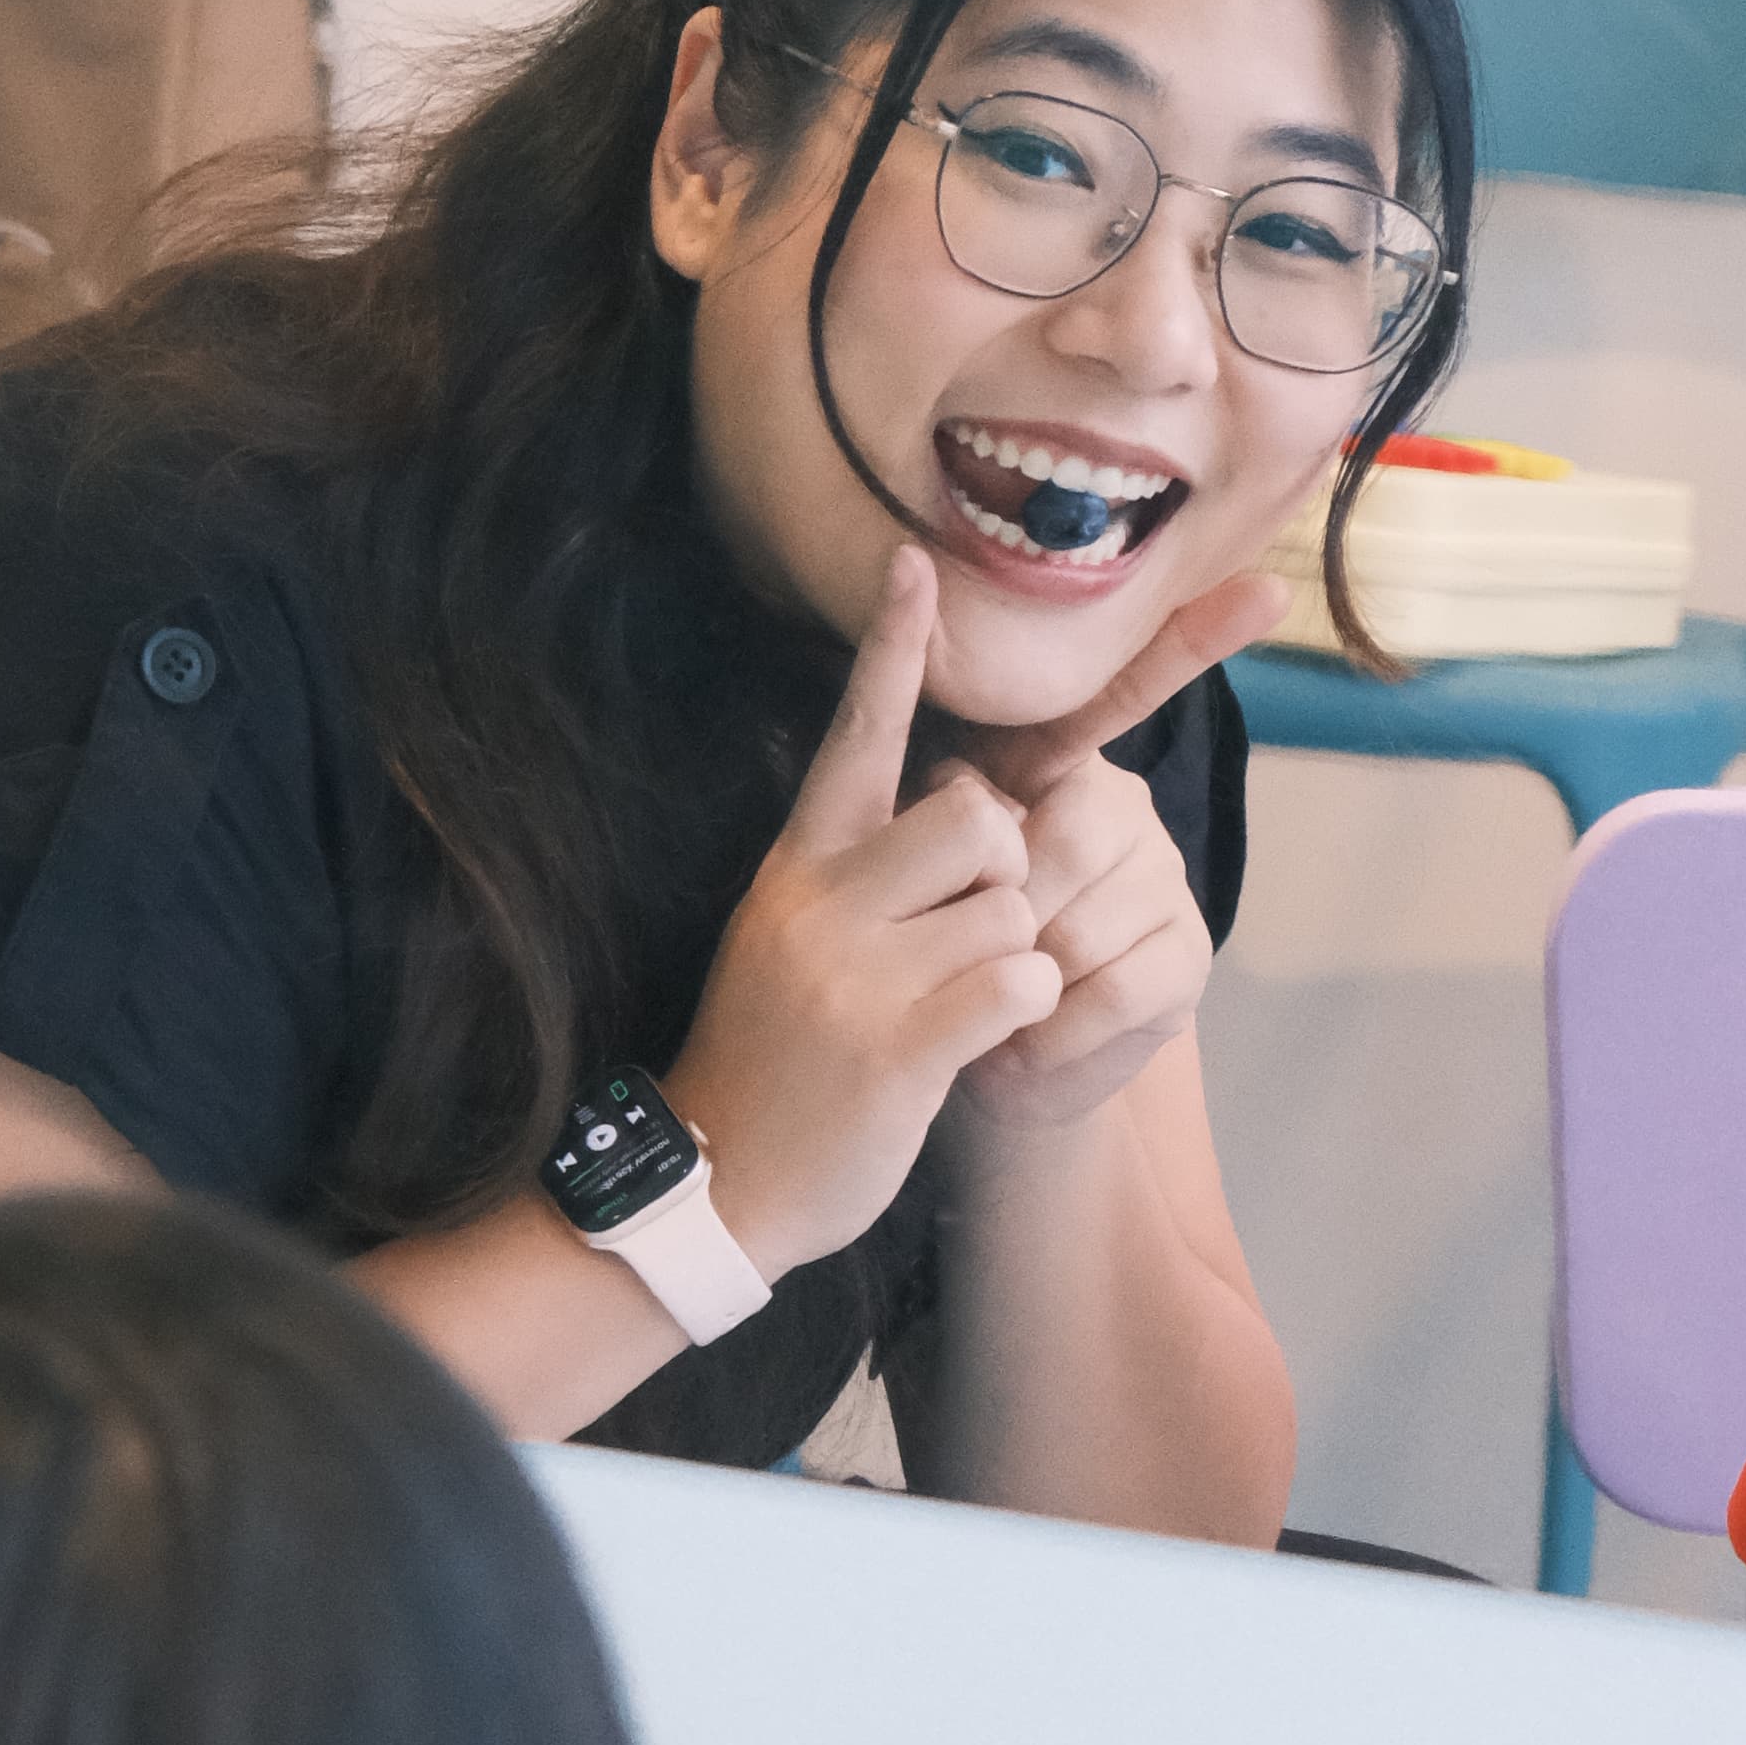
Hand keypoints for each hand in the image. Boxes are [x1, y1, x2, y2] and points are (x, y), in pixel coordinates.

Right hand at [668, 547, 1060, 1278]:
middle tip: (974, 920)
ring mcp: (859, 975)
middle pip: (978, 815)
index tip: (914, 563)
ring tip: (954, 1001)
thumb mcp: (790, 936)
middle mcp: (824, 903)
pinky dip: (1025, 1008)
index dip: (890, 649)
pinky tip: (978, 1039)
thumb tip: (968, 802)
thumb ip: (862, 870)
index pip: (854, 734)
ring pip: (1012, 903)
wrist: (720, 1181)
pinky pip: (1022, 980)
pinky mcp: (901, 1048)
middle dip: (1006, 863)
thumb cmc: (777, 1055)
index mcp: (799, 865)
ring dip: (1012, 952)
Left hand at [949, 559, 1286, 1141]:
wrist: (985, 1068)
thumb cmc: (946, 953)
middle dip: (1003, 905)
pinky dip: (1054, 1030)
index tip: (1264, 591)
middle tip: (960, 950)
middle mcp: (1127, 811)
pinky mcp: (1185, 960)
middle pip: (1073, 832)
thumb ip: (945, 810)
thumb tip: (960, 787)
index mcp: (1063, 770)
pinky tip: (1026, 1045)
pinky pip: (1113, 989)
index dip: (1192, 642)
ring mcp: (1164, 884)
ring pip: (1084, 923)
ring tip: (987, 1007)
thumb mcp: (921, 868)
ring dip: (1019, 981)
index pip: (1122, 695)